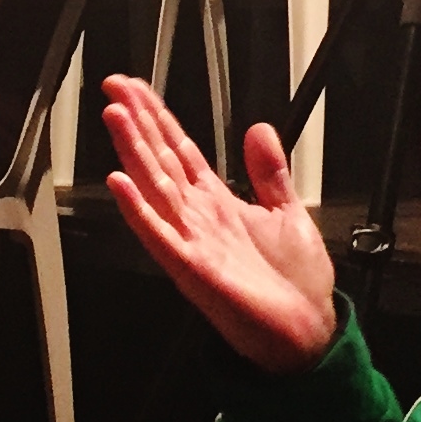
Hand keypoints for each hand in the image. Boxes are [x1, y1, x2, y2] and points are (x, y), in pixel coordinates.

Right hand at [102, 74, 337, 373]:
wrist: (307, 335)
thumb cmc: (295, 285)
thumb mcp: (288, 212)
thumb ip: (269, 172)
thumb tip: (258, 128)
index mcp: (218, 204)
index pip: (180, 150)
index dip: (158, 118)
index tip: (137, 88)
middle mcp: (198, 218)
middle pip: (159, 160)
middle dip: (137, 122)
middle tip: (114, 86)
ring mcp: (191, 241)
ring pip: (154, 188)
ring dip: (132, 152)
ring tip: (114, 115)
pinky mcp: (192, 269)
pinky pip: (159, 235)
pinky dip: (138, 209)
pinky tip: (119, 183)